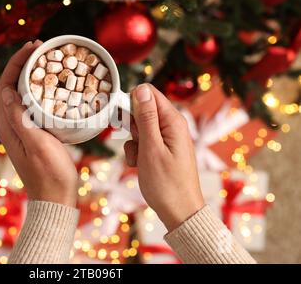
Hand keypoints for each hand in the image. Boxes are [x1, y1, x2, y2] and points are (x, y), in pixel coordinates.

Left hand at [0, 40, 77, 206]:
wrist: (56, 198)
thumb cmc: (49, 174)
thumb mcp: (36, 145)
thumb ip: (20, 119)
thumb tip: (7, 92)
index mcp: (8, 126)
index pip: (5, 86)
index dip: (16, 63)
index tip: (32, 48)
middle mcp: (11, 125)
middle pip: (12, 87)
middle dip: (23, 65)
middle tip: (42, 49)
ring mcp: (22, 129)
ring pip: (23, 95)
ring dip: (32, 76)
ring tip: (47, 62)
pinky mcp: (34, 133)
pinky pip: (34, 105)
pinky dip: (41, 91)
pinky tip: (54, 87)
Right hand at [124, 83, 204, 231]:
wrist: (179, 212)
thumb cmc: (167, 184)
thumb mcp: (151, 148)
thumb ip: (145, 117)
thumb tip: (141, 88)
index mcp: (173, 121)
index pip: (149, 94)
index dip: (131, 102)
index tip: (122, 119)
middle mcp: (172, 126)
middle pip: (143, 110)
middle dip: (131, 126)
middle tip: (135, 144)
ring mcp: (167, 138)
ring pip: (140, 128)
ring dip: (132, 142)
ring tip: (139, 160)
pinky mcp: (162, 149)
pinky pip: (143, 143)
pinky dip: (137, 153)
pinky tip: (140, 166)